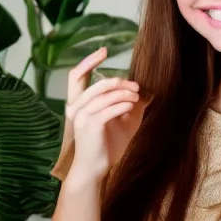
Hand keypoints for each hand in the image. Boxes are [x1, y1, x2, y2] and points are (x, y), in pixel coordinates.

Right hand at [63, 47, 148, 182]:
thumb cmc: (105, 145)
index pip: (75, 75)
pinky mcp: (91, 125)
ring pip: (105, 94)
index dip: (88, 61)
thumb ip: (124, 104)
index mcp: (77, 103)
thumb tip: (144, 92)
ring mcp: (82, 116)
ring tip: (136, 96)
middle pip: (97, 83)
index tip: (104, 51)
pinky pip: (109, 108)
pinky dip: (123, 104)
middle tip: (136, 86)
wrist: (94, 169)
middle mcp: (75, 107)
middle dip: (119, 81)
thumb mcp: (117, 121)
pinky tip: (132, 106)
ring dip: (124, 93)